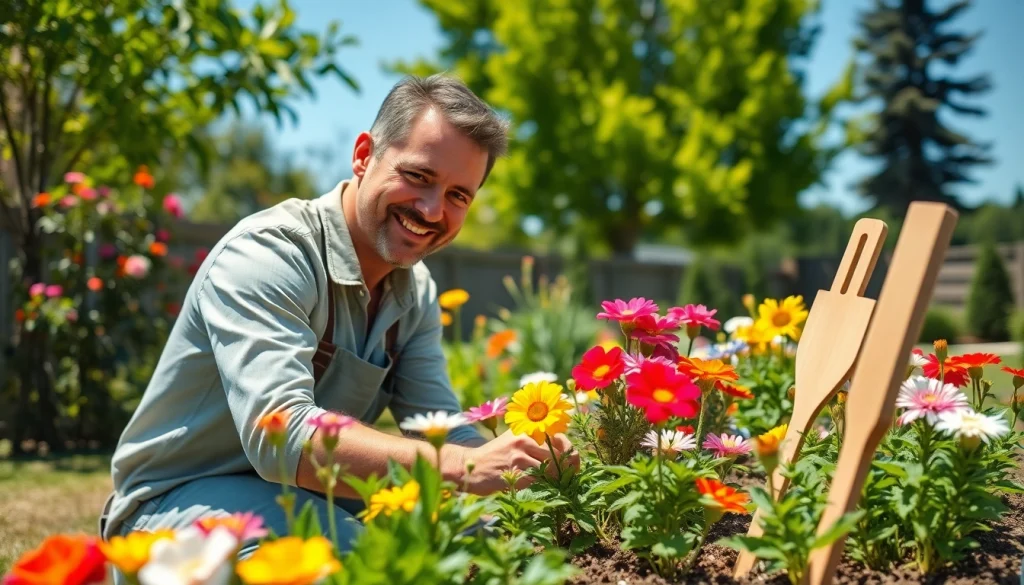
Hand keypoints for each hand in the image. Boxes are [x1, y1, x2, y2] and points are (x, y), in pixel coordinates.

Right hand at [457, 430, 578, 494]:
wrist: (469, 465)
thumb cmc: (496, 454)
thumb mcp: (514, 438)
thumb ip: (535, 440)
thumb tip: (566, 451)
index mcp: (527, 430)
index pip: (560, 440)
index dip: (571, 453)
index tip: (574, 464)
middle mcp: (524, 441)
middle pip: (558, 458)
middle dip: (566, 471)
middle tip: (568, 480)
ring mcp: (518, 458)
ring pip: (550, 472)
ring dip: (556, 482)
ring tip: (557, 488)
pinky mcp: (513, 475)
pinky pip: (538, 483)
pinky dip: (544, 489)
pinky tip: (543, 492)